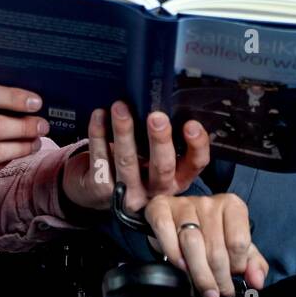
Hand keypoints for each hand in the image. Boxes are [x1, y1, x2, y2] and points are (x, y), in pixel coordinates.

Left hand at [60, 101, 209, 211]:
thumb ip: (164, 137)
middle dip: (160, 140)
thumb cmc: (136, 165)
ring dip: (124, 132)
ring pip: (128, 162)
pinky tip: (99, 116)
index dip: (197, 145)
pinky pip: (100, 160)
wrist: (99, 192)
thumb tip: (163, 102)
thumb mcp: (156, 156)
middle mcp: (157, 189)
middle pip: (162, 167)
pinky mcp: (102, 191)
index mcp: (177, 178)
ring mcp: (130, 194)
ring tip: (121, 108)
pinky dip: (98, 136)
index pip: (196, 163)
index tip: (191, 124)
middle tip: (156, 117)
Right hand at [144, 193, 267, 296]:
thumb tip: (257, 281)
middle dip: (219, 279)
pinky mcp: (160, 207)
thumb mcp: (235, 247)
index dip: (237, 267)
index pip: (238, 242)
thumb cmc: (210, 235)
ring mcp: (183, 204)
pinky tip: (181, 266)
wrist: (177, 221)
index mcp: (232, 206)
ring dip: (199, 273)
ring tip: (205, 291)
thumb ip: (252, 264)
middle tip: (219, 295)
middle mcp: (208, 201)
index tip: (234, 281)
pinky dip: (172, 252)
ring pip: (191, 242)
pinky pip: (165, 231)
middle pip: (215, 247)